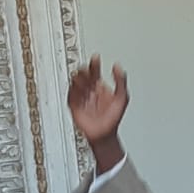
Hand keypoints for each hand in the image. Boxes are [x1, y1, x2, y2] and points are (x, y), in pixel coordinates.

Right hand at [68, 55, 128, 171]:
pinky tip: (76, 90)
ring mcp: (81, 97)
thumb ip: (121, 81)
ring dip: (78, 80)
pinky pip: (70, 95)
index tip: (96, 58)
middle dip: (84, 71)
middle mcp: (90, 90)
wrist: (104, 135)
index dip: (95, 63)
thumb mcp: (122, 98)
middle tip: (85, 70)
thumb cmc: (113, 119)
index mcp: (100, 86)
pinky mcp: (74, 106)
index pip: (95, 70)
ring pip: (76, 83)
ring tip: (81, 80)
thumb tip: (117, 67)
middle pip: (84, 75)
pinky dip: (72, 91)